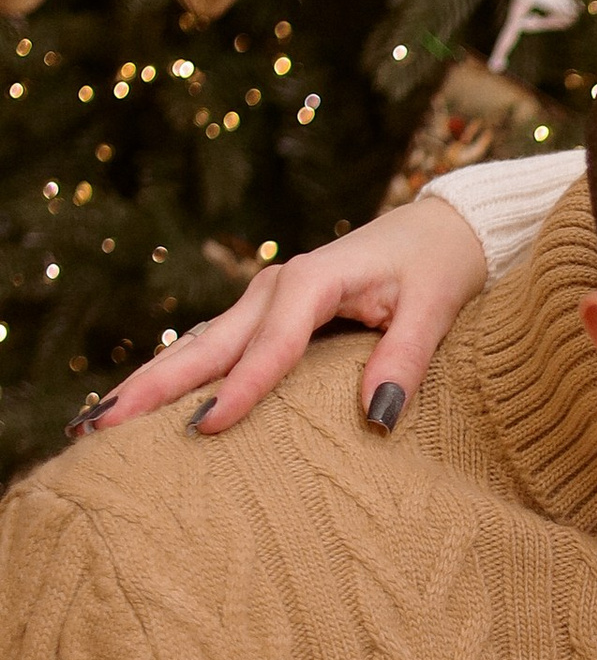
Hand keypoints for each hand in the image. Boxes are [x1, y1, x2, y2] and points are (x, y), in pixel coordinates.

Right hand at [75, 193, 490, 439]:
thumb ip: (405, 360)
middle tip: (101, 427)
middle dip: (153, 386)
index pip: (272, 346)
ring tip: (95, 423)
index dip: (241, 389)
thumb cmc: (437, 269)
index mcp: (313, 281)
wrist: (438, 230)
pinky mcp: (263, 314)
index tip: (205, 429)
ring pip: (197, 347)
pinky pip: (213, 350)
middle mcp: (275, 288)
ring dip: (148, 383)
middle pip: (207, 344)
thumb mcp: (434, 310)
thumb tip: (378, 417)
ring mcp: (262, 300)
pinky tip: (143, 406)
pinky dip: (175, 376)